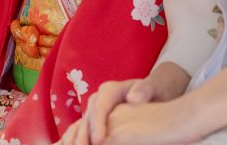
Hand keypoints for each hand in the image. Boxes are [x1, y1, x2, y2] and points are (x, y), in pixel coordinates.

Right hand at [57, 62, 190, 144]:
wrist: (154, 92)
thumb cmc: (154, 90)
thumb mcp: (153, 86)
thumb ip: (144, 90)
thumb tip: (133, 98)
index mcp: (110, 91)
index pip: (100, 107)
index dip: (97, 124)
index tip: (98, 140)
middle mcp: (98, 100)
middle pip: (86, 118)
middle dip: (83, 136)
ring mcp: (94, 112)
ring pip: (79, 126)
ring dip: (73, 139)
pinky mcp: (93, 122)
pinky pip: (79, 131)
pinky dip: (72, 139)